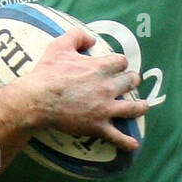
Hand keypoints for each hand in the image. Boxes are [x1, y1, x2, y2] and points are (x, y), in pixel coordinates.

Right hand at [29, 28, 144, 150]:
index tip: (118, 66)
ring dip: (141, 107)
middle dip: (132, 80)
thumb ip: (77, 36)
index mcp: (100, 67)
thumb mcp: (60, 45)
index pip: (121, 62)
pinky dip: (127, 142)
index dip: (120, 63)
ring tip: (143, 106)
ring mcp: (105, 108)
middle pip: (131, 81)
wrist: (37, 99)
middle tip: (131, 82)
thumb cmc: (47, 73)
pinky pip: (117, 137)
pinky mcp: (98, 126)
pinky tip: (134, 145)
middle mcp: (107, 87)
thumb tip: (91, 39)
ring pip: (133, 108)